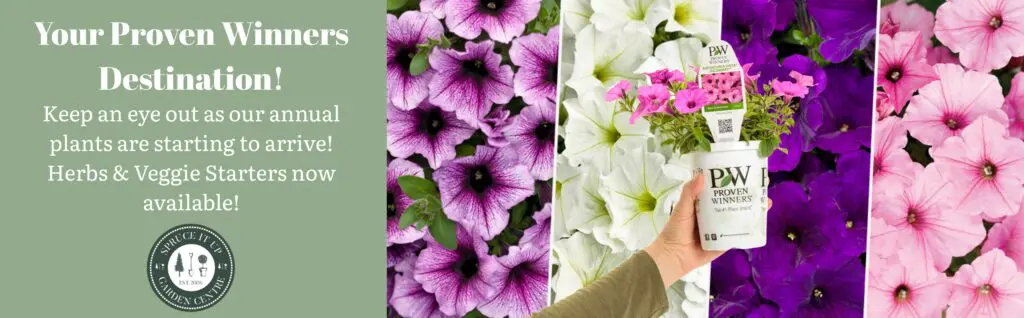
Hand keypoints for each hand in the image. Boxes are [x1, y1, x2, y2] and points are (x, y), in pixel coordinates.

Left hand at [644, 173, 771, 287]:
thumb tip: (702, 175)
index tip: (744, 173)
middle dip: (747, 195)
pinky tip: (761, 223)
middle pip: (732, 202)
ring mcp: (721, 229)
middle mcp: (714, 215)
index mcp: (703, 204)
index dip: (731, 182)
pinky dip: (749, 230)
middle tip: (761, 187)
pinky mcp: (725, 242)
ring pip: (739, 218)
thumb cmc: (675, 230)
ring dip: (752, 211)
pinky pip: (739, 235)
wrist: (674, 256)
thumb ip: (690, 193)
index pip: (719, 190)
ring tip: (766, 202)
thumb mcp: (682, 208)